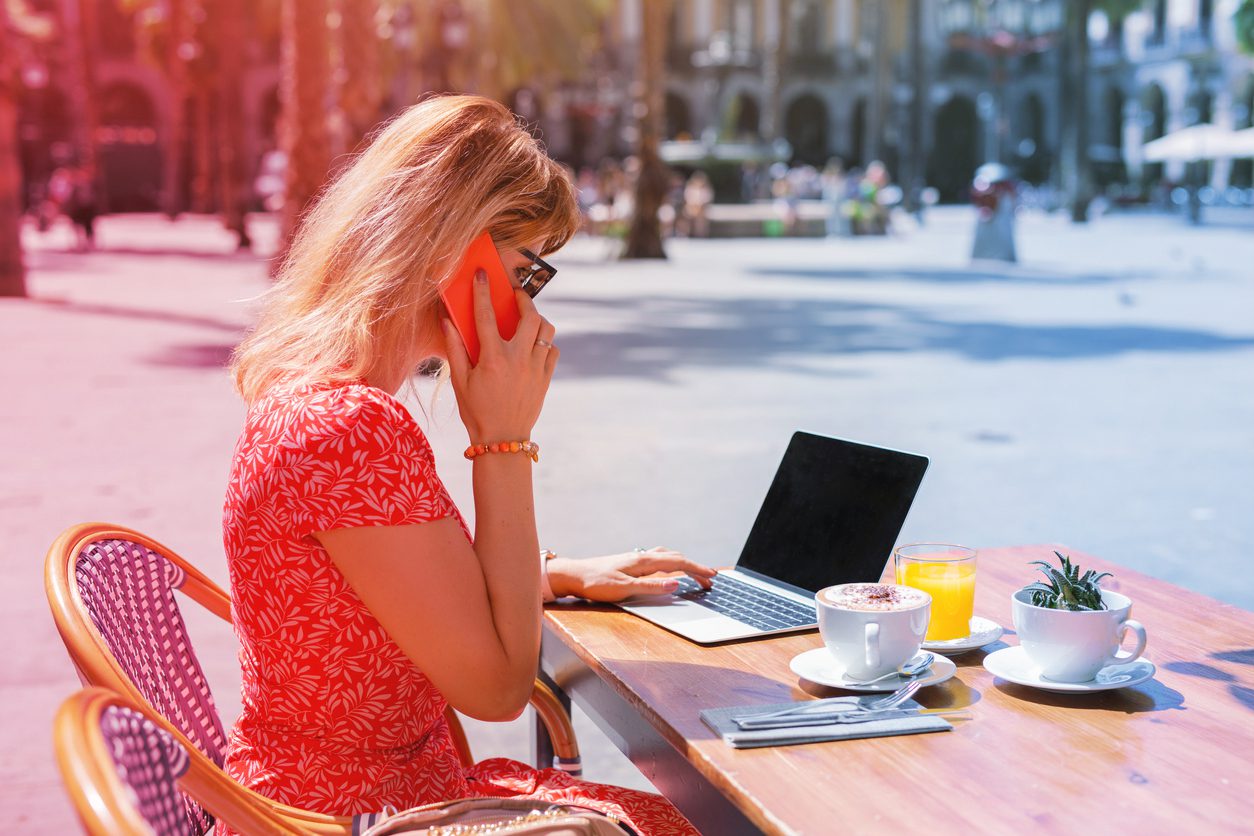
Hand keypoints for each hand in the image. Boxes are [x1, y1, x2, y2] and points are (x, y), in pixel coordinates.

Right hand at [443, 272, 557, 443]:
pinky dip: (545, 343)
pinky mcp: (546, 378)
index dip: (483, 291)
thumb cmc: (477, 410)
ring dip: (538, 320)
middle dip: (523, 299)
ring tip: (527, 320)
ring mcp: (536, 368)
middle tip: (515, 296)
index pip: (487, 315)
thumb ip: (455, 349)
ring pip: (547, 331)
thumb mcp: (460, 381)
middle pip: (530, 316)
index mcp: (493, 358)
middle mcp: (518, 359)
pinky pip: (552, 350)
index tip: (483, 274)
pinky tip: (534, 345)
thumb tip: (447, 321)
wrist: (503, 439)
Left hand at [546, 548, 716, 601]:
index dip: (697, 569)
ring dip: (683, 563)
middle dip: (694, 567)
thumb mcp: (624, 589)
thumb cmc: (596, 583)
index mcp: (644, 561)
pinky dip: (671, 562)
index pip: (678, 563)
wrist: (573, 575)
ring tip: (694, 572)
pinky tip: (668, 568)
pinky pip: (658, 559)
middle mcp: (642, 556)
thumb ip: (651, 587)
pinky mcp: (630, 563)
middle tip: (709, 579)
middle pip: (676, 558)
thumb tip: (676, 584)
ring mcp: (636, 558)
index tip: (712, 576)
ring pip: (667, 556)